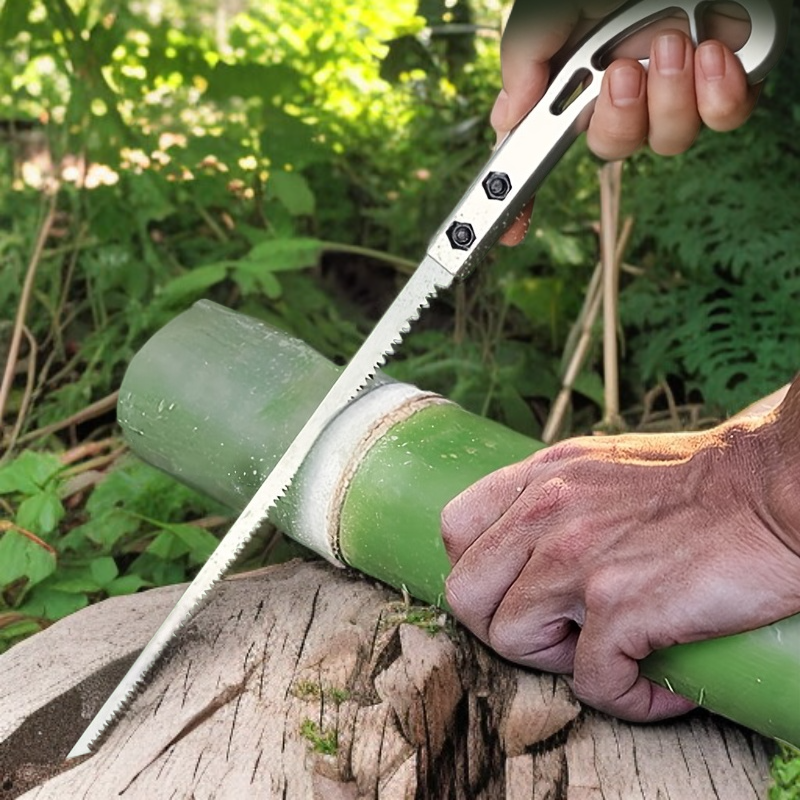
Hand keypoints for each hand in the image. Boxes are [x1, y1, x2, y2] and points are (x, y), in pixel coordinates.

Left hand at [442, 411, 799, 721]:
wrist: (773, 491)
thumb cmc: (697, 483)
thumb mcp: (601, 467)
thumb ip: (555, 498)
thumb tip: (525, 548)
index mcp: (540, 478)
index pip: (454, 529)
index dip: (477, 571)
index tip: (515, 589)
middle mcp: (547, 513)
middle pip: (466, 594)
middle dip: (504, 625)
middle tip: (557, 631)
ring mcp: (578, 560)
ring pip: (510, 641)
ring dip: (560, 661)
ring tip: (610, 649)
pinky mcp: (621, 605)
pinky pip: (591, 683)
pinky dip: (627, 697)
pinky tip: (658, 681)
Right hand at [496, 2, 758, 243]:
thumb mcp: (549, 10)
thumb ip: (524, 59)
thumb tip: (509, 118)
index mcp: (577, 77)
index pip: (542, 150)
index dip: (524, 195)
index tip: (511, 229)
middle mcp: (623, 89)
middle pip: (611, 151)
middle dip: (616, 121)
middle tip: (621, 73)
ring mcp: (675, 89)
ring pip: (668, 142)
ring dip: (669, 98)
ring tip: (672, 42)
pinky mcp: (726, 82)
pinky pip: (724, 120)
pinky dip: (718, 96)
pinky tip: (711, 54)